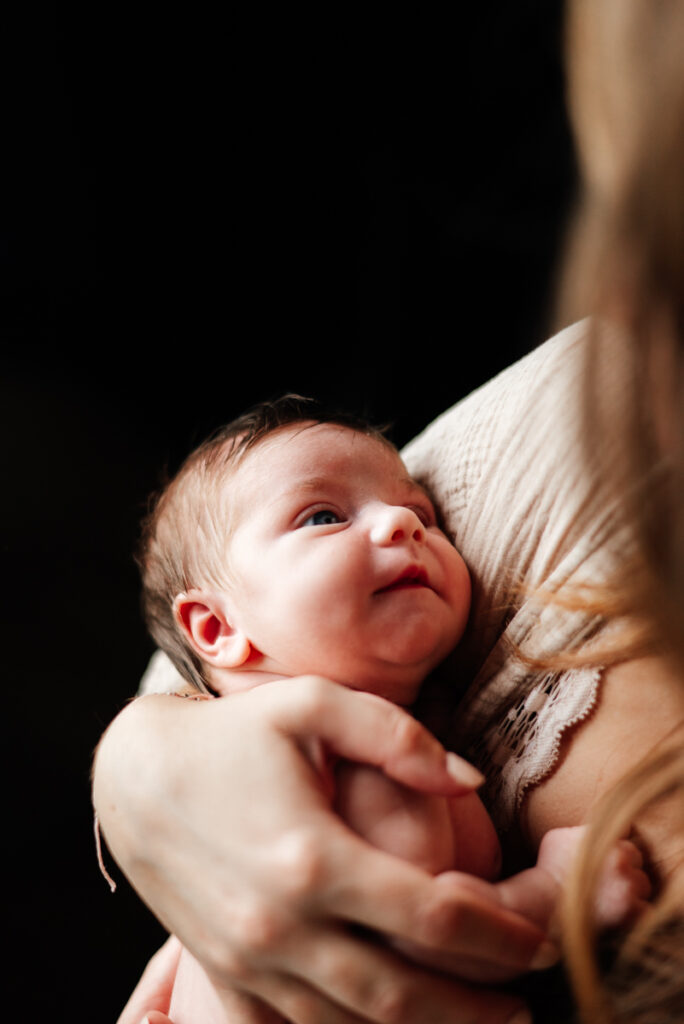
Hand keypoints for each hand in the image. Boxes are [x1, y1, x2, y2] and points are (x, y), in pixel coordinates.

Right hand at [95, 676, 551, 1022]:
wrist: (137, 775)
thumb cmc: (231, 733)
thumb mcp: (311, 705)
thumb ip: (397, 736)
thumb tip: (470, 781)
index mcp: (313, 857)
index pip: (435, 918)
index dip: (503, 935)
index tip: (542, 938)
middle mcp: (281, 924)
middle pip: (404, 996)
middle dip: (479, 1008)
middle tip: (528, 1004)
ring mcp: (249, 962)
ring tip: (480, 1022)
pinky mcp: (226, 976)